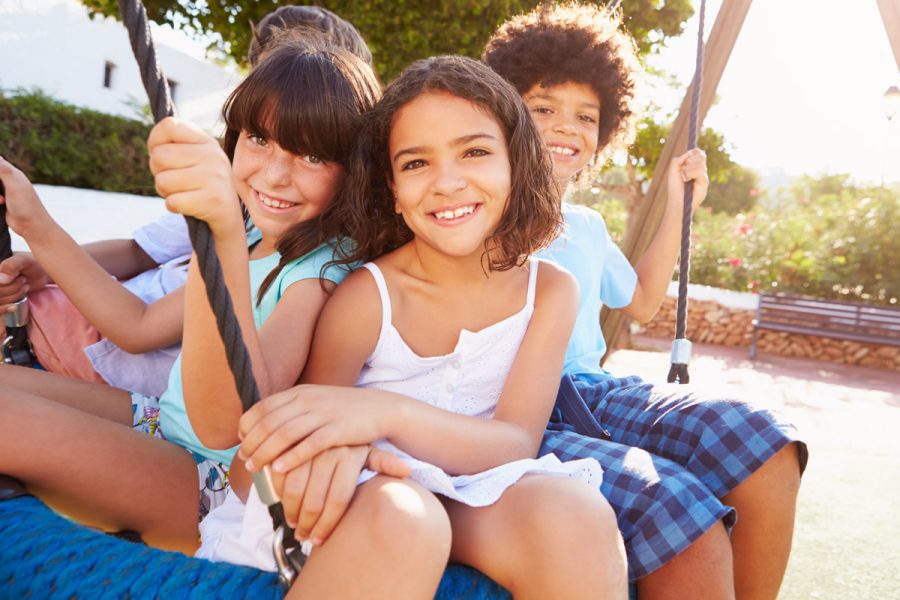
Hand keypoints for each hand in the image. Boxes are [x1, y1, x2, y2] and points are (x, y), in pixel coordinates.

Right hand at [0, 156, 54, 240]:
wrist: (32, 226)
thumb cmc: (26, 206)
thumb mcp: (15, 187)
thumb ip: (4, 171)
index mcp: (13, 173)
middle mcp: (10, 180)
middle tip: (0, 195)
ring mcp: (6, 190)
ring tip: (1, 200)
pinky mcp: (3, 201)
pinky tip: (0, 203)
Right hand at [0, 253, 50, 304]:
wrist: (42, 273)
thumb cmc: (32, 264)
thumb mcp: (23, 260)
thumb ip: (11, 266)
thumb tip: (2, 280)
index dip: (7, 284)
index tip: (20, 276)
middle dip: (13, 288)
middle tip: (24, 280)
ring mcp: (0, 291)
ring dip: (14, 296)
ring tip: (25, 286)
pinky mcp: (2, 300)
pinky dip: (5, 309)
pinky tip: (14, 306)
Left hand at [147, 117, 242, 235]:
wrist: (228, 215)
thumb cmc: (202, 184)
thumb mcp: (194, 158)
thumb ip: (173, 146)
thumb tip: (154, 149)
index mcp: (207, 141)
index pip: (169, 126)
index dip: (155, 141)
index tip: (163, 156)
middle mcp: (214, 156)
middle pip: (159, 156)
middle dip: (159, 172)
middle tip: (175, 180)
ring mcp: (215, 178)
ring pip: (162, 181)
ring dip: (166, 192)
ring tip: (183, 193)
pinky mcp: (212, 201)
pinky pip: (172, 202)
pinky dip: (174, 206)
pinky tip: (188, 205)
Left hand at [238, 384, 387, 474]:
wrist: (380, 408)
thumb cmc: (344, 411)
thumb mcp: (315, 402)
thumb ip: (292, 409)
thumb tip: (263, 425)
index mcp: (299, 392)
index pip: (262, 408)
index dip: (247, 427)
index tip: (241, 443)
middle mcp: (308, 400)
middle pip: (269, 422)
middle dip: (251, 443)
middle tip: (244, 461)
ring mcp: (323, 414)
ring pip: (284, 434)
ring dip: (264, 453)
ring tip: (254, 468)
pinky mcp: (338, 430)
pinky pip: (309, 445)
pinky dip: (291, 457)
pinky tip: (279, 469)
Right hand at [269, 445, 409, 544]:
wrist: (328, 411)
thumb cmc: (348, 439)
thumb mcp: (367, 449)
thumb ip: (383, 462)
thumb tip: (407, 470)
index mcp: (350, 456)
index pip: (339, 500)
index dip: (327, 525)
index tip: (319, 540)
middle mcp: (329, 451)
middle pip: (315, 501)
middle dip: (307, 525)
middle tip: (303, 536)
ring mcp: (306, 448)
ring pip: (294, 491)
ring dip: (291, 513)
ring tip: (294, 524)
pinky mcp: (287, 444)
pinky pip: (280, 476)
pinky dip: (278, 493)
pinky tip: (282, 502)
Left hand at [667, 148, 708, 213]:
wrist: (677, 201)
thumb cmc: (675, 187)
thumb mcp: (673, 171)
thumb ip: (678, 160)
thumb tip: (689, 153)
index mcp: (692, 165)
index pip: (698, 152)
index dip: (693, 152)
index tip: (685, 160)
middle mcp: (699, 169)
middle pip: (701, 155)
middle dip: (689, 162)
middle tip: (683, 172)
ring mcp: (703, 175)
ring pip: (700, 163)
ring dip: (688, 169)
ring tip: (684, 178)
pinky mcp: (705, 181)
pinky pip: (699, 171)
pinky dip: (690, 174)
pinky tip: (687, 180)